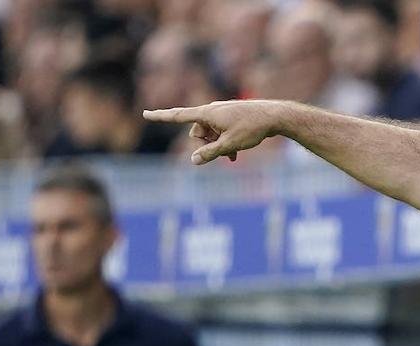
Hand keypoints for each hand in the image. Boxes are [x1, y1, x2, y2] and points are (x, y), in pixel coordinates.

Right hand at [143, 100, 286, 164]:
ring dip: (216, 145)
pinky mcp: (231, 116)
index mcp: (207, 113)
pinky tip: (235, 154)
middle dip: (205, 145)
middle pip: (197, 131)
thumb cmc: (252, 128)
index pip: (178, 115)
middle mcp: (212, 109)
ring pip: (210, 133)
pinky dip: (223, 141)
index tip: (145, 114)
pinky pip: (220, 131)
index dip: (161, 117)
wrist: (274, 116)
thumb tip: (193, 161)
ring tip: (232, 156)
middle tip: (222, 154)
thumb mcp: (229, 144)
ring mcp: (222, 112)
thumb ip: (210, 153)